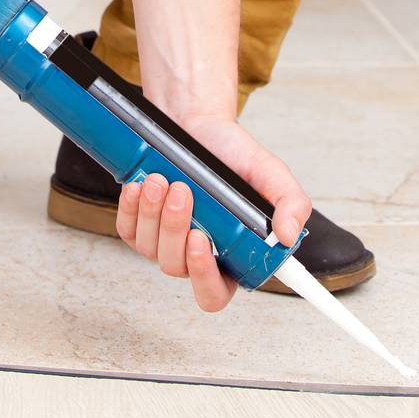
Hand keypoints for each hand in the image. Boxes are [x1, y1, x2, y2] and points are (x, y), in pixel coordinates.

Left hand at [115, 116, 311, 311]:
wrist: (197, 124)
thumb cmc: (232, 154)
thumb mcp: (270, 173)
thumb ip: (291, 202)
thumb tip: (287, 235)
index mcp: (228, 257)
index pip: (213, 294)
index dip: (204, 278)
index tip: (200, 240)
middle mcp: (193, 256)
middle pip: (175, 267)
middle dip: (174, 228)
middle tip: (182, 191)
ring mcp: (162, 242)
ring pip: (149, 248)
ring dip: (152, 214)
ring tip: (162, 179)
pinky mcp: (138, 224)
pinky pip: (127, 229)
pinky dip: (131, 208)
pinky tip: (140, 185)